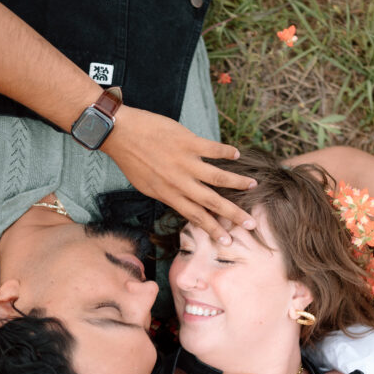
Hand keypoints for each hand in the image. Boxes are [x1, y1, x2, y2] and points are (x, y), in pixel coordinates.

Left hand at [102, 106, 256, 243]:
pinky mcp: (186, 141)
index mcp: (169, 195)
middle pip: (212, 202)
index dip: (213, 229)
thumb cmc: (132, 160)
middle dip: (233, 215)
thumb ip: (167, 194)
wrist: (120, 133)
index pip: (196, 217)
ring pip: (218, 177)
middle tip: (252, 224)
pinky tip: (237, 155)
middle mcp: (179, 182)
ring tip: (253, 185)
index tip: (228, 240)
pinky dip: (226, 152)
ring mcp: (184, 162)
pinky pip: (212, 149)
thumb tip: (183, 202)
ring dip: (238, 183)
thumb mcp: (146, 186)